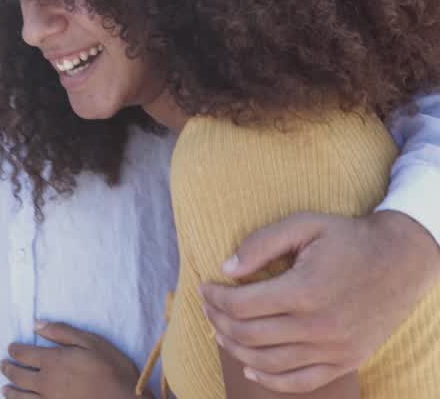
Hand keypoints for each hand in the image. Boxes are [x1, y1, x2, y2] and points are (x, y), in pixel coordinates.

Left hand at [0, 322, 143, 398]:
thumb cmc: (112, 370)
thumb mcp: (91, 342)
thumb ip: (62, 332)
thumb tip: (37, 324)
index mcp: (52, 361)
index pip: (23, 354)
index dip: (15, 350)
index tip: (11, 348)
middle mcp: (45, 382)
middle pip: (18, 376)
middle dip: (8, 369)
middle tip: (3, 365)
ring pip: (21, 397)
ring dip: (10, 391)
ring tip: (5, 388)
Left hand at [202, 210, 439, 392]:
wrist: (402, 260)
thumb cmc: (348, 238)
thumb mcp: (304, 225)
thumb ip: (261, 244)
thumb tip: (227, 269)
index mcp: (305, 290)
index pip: (240, 305)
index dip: (214, 297)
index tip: (205, 287)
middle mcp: (319, 326)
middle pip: (248, 335)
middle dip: (218, 321)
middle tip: (208, 306)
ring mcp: (334, 349)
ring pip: (268, 363)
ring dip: (236, 349)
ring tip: (221, 332)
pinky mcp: (346, 361)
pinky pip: (301, 382)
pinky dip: (271, 381)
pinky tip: (251, 369)